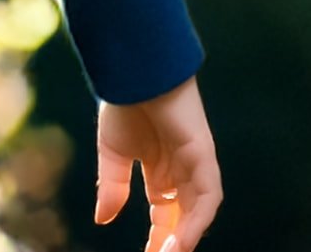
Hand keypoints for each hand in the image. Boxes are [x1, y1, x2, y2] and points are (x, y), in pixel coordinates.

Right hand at [97, 77, 221, 250]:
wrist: (134, 75)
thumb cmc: (123, 106)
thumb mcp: (111, 153)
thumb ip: (111, 187)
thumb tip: (103, 220)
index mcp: (160, 172)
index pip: (163, 214)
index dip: (156, 237)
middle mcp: (181, 173)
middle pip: (182, 218)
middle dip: (172, 242)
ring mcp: (195, 166)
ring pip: (197, 211)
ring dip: (186, 236)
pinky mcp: (204, 157)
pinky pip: (207, 196)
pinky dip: (197, 219)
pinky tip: (182, 236)